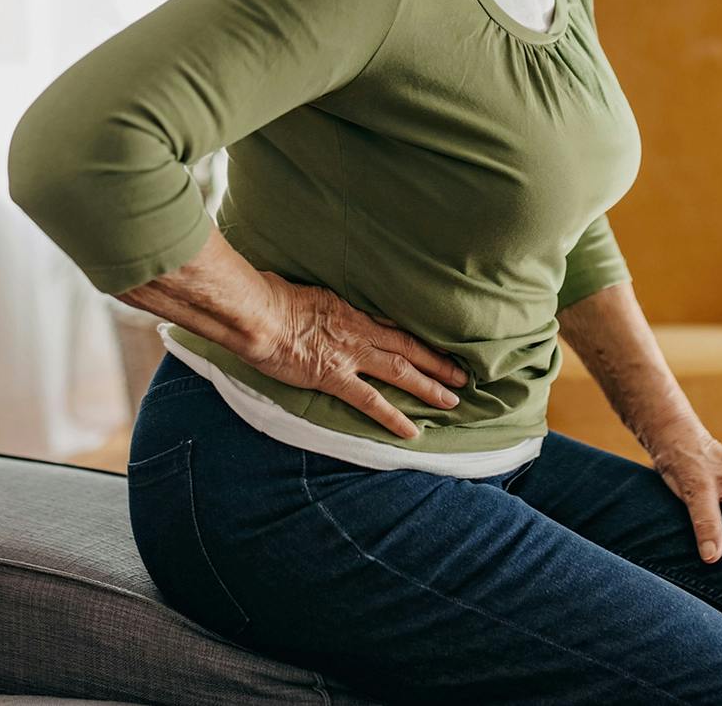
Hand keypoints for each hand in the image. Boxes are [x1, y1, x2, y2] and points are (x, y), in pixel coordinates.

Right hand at [246, 276, 470, 438]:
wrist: (259, 315)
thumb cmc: (273, 297)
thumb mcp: (306, 290)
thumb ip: (321, 301)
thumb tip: (317, 302)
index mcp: (352, 310)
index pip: (394, 325)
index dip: (419, 337)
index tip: (440, 344)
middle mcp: (359, 332)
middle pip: (408, 347)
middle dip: (438, 362)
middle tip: (462, 375)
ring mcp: (350, 355)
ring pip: (401, 371)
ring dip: (429, 386)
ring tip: (452, 401)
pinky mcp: (335, 377)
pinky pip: (371, 401)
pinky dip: (393, 417)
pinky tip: (412, 432)